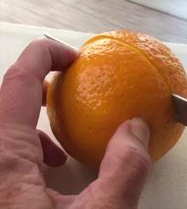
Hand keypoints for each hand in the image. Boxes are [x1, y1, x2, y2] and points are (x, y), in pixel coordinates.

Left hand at [0, 39, 150, 208]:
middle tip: (68, 85)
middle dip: (41, 85)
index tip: (72, 57)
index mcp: (3, 161)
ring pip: (7, 126)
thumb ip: (124, 168)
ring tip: (61, 142)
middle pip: (8, 99)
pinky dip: (29, 147)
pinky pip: (6, 150)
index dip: (45, 56)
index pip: (18, 82)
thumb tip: (136, 129)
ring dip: (35, 121)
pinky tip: (50, 167)